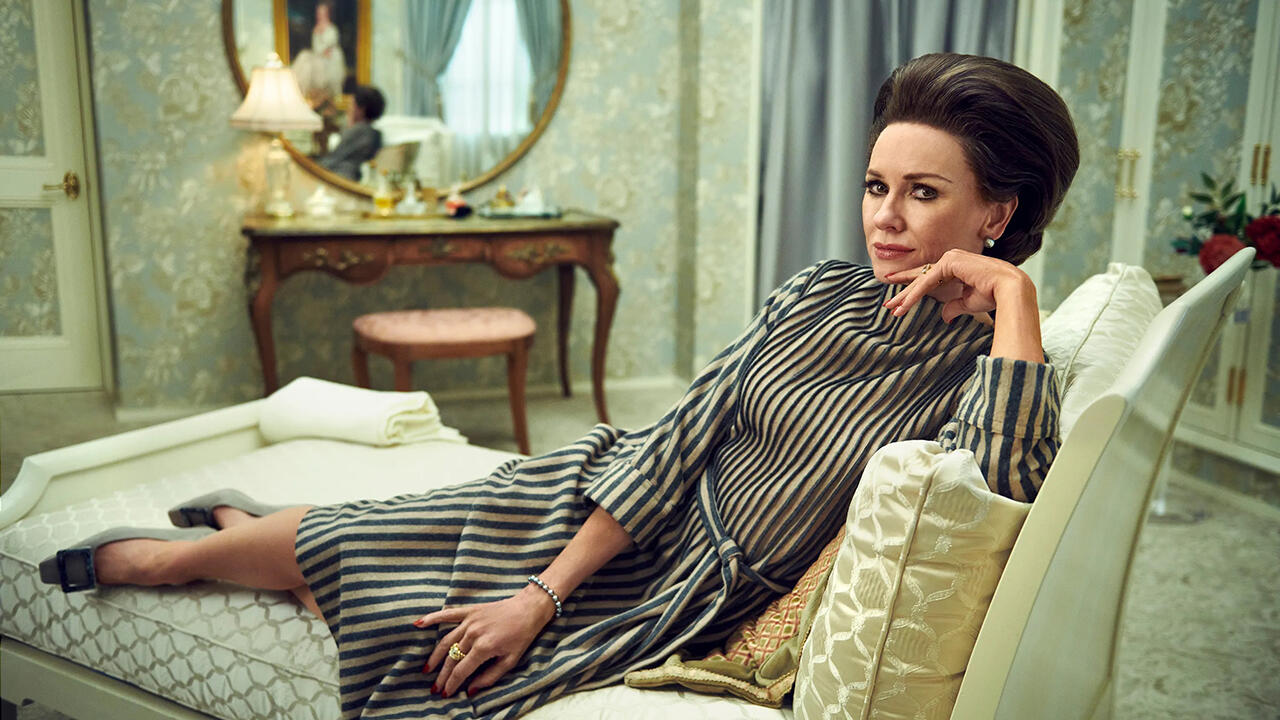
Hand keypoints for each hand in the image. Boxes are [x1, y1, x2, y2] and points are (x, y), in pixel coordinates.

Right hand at [414, 585, 557, 697]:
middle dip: (442, 676)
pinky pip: (447, 615)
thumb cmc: (521, 636)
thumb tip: (471, 690)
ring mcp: (470, 621)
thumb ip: (490, 676)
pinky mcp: (469, 611)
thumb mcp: (510, 661)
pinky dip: (432, 618)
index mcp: (484, 647)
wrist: (527, 609)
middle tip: (434, 688)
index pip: (462, 670)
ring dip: (435, 657)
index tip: (445, 694)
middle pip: (452, 659)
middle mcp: (473, 634)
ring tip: (427, 670)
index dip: (452, 684)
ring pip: (446, 641)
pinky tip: (418, 623)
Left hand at [882, 248, 1031, 323]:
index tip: (900, 297)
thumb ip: (953, 306)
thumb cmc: (993, 295)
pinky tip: (904, 305)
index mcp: (956, 267)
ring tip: (892, 307)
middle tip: (889, 303)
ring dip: (906, 295)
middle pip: (922, 277)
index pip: (930, 277)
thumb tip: (944, 316)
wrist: (1008, 291)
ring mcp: (950, 258)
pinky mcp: (950, 262)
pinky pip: (927, 282)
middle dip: (904, 290)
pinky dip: (915, 294)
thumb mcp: (967, 303)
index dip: (914, 287)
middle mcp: (951, 260)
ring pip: (922, 280)